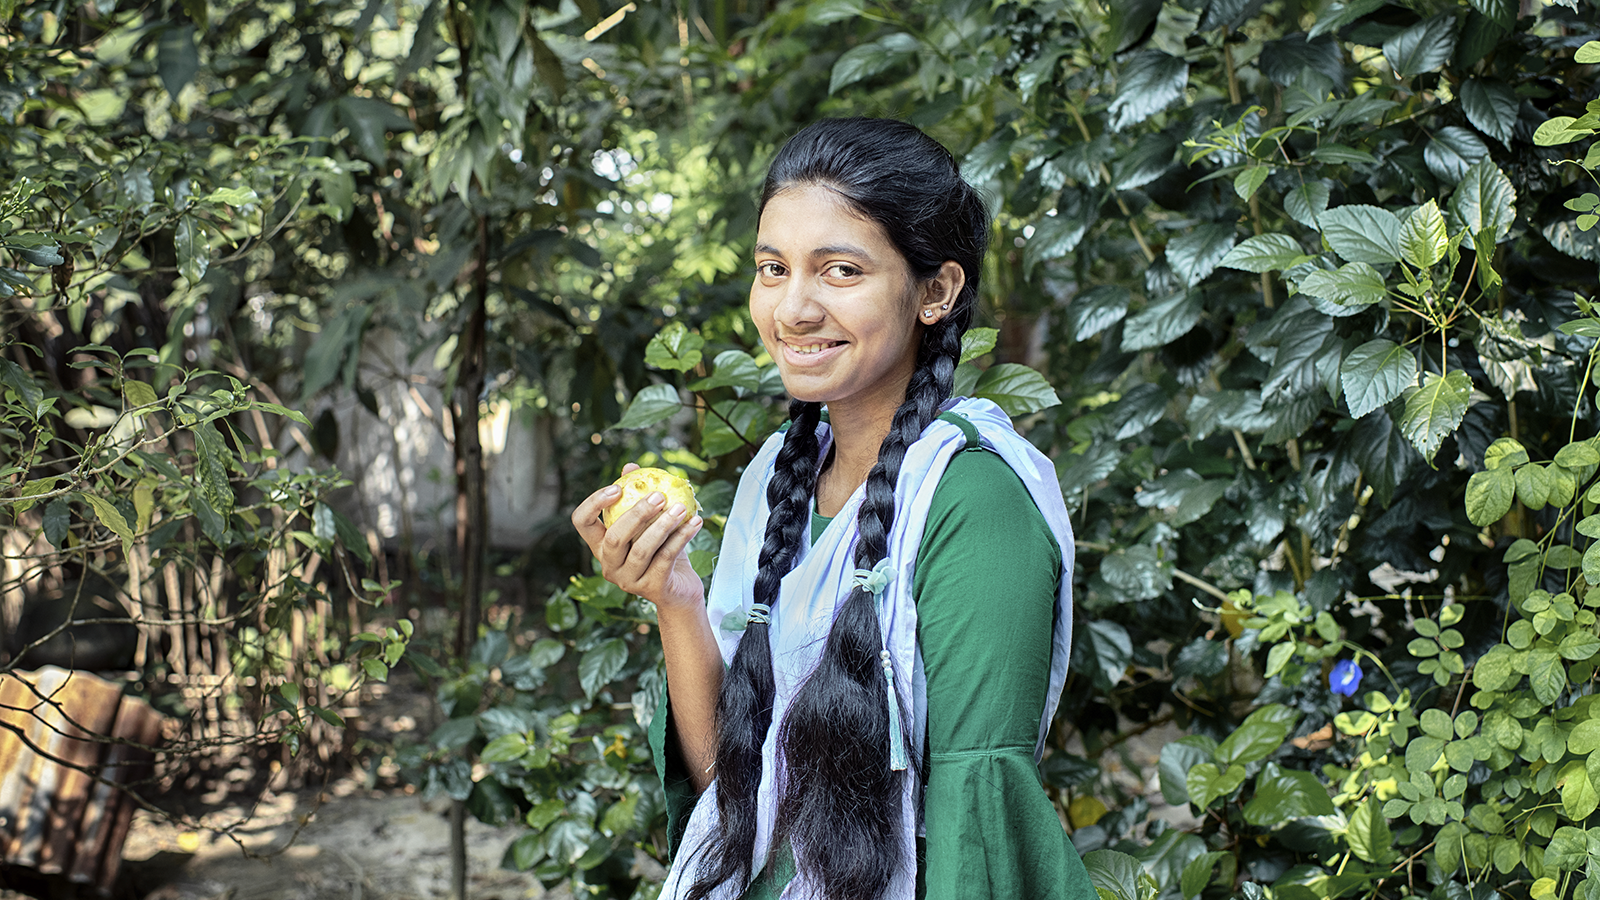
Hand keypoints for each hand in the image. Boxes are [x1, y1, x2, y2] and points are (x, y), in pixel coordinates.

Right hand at [572, 463, 705, 610]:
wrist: (680, 589)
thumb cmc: (661, 550)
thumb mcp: (650, 523)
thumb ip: (637, 496)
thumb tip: (630, 466)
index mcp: (601, 546)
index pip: (582, 522)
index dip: (594, 503)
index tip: (617, 488)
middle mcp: (609, 565)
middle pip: (614, 538)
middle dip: (637, 514)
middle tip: (659, 496)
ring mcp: (628, 580)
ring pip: (641, 550)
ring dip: (663, 525)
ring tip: (681, 508)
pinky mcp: (651, 588)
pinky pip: (665, 558)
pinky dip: (681, 538)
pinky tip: (695, 522)